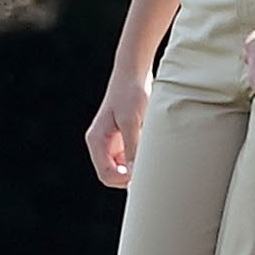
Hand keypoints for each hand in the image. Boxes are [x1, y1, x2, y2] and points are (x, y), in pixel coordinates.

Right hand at [83, 69, 151, 187]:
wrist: (135, 73)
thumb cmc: (131, 94)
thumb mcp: (132, 120)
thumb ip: (133, 147)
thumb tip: (134, 172)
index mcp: (97, 141)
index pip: (107, 175)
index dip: (125, 180)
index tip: (145, 174)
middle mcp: (103, 144)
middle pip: (115, 175)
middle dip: (132, 177)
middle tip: (154, 171)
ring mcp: (114, 142)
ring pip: (125, 168)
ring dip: (139, 167)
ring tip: (156, 157)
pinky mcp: (126, 138)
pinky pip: (133, 157)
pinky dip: (143, 158)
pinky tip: (156, 150)